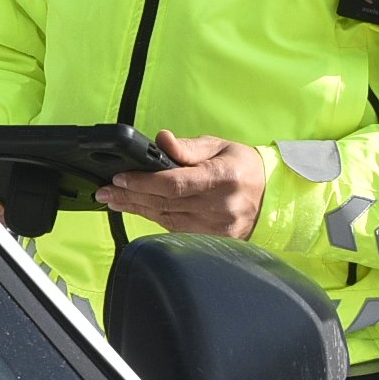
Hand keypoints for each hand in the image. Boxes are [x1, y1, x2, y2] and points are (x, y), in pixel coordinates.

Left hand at [97, 130, 263, 238]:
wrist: (274, 197)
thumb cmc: (243, 167)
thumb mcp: (219, 146)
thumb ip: (188, 147)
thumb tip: (161, 139)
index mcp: (222, 178)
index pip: (174, 184)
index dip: (143, 182)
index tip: (119, 177)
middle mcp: (220, 206)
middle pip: (165, 203)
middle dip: (130, 196)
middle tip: (104, 190)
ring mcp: (218, 227)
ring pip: (166, 219)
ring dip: (136, 208)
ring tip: (113, 199)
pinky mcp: (214, 240)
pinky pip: (176, 230)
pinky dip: (154, 218)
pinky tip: (137, 210)